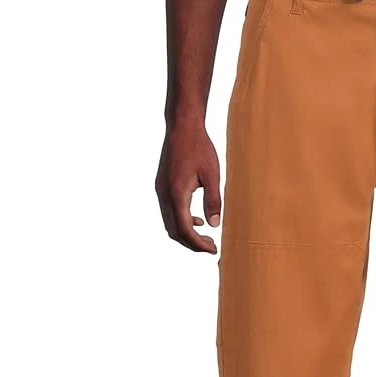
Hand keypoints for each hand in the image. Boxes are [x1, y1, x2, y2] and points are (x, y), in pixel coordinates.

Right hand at [156, 122, 220, 253]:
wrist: (182, 127)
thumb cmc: (199, 148)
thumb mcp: (212, 175)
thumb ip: (214, 201)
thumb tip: (214, 225)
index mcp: (177, 193)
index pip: (185, 229)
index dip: (198, 243)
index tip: (212, 249)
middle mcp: (164, 194)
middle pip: (174, 230)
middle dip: (192, 243)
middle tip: (211, 246)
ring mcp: (161, 191)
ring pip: (170, 223)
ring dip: (186, 233)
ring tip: (206, 237)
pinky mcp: (162, 187)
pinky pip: (169, 212)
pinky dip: (181, 221)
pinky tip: (198, 220)